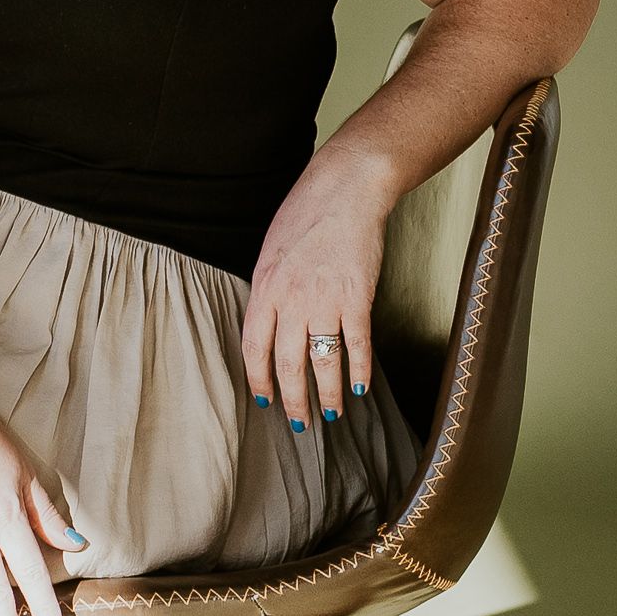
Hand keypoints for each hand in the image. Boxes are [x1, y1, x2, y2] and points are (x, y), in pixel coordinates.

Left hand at [241, 156, 390, 428]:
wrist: (344, 191)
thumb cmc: (305, 215)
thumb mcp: (271, 251)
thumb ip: (269, 289)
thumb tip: (270, 324)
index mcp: (265, 287)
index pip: (254, 346)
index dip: (259, 378)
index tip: (265, 399)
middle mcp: (290, 299)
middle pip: (288, 363)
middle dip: (293, 399)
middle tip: (299, 424)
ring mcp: (324, 300)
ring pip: (323, 361)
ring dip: (328, 394)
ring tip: (332, 415)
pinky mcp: (356, 297)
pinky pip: (357, 344)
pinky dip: (360, 370)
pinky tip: (361, 388)